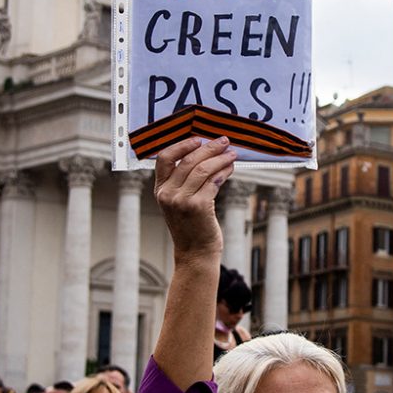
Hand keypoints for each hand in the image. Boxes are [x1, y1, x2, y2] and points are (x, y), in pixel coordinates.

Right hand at [154, 137, 235, 261]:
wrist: (195, 253)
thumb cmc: (191, 227)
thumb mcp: (178, 203)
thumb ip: (183, 182)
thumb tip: (205, 155)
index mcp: (160, 190)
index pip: (164, 158)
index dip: (181, 145)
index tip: (198, 139)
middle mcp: (168, 194)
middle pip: (188, 160)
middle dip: (209, 148)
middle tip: (223, 141)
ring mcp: (182, 201)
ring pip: (202, 169)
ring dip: (220, 158)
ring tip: (231, 154)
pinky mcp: (198, 206)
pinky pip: (213, 181)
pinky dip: (223, 171)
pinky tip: (230, 168)